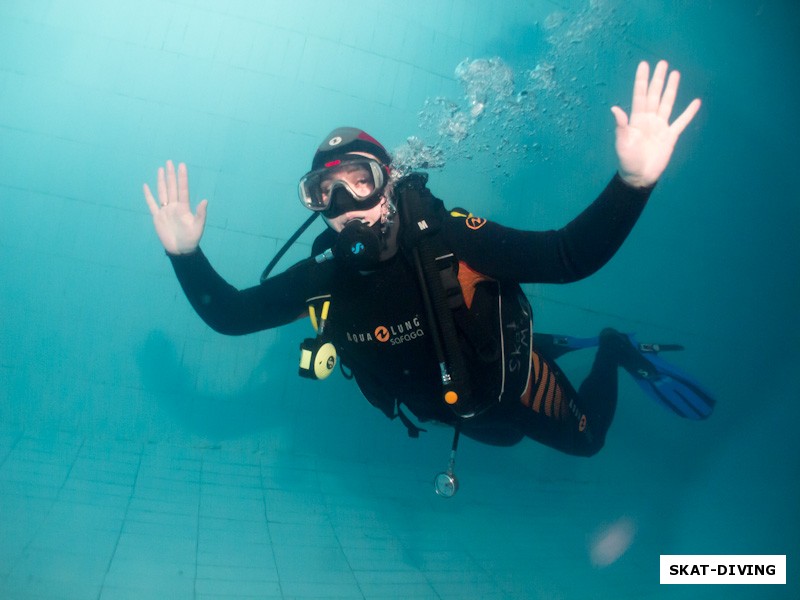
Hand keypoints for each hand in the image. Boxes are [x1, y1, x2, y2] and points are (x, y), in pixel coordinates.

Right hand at [143, 160, 207, 254]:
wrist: (181, 250)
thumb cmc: (192, 239)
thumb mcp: (198, 227)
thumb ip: (200, 214)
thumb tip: (205, 201)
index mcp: (184, 208)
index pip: (182, 189)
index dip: (182, 178)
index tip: (181, 165)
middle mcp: (174, 206)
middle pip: (171, 187)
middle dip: (171, 175)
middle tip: (169, 162)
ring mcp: (165, 211)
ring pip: (162, 192)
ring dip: (161, 181)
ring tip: (161, 169)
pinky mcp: (157, 217)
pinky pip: (151, 204)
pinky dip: (148, 195)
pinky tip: (146, 186)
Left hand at [611, 60, 700, 187]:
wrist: (640, 177)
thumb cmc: (628, 161)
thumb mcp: (622, 143)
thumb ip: (621, 125)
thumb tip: (615, 108)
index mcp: (636, 120)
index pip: (639, 95)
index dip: (641, 80)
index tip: (644, 65)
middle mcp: (649, 119)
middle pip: (654, 95)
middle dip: (658, 79)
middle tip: (662, 63)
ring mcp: (660, 126)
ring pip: (667, 103)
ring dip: (671, 89)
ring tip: (675, 73)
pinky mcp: (671, 136)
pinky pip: (682, 122)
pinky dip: (689, 113)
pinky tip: (696, 102)